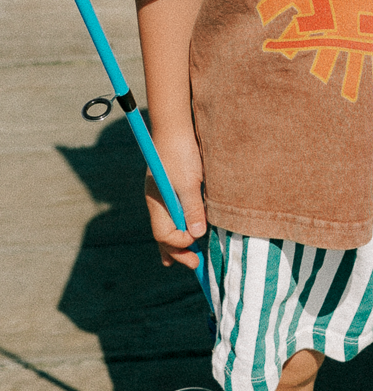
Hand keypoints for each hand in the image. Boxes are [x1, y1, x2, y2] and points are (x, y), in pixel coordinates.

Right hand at [145, 128, 206, 270]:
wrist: (174, 126)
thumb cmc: (181, 153)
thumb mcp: (189, 182)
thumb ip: (192, 208)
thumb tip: (197, 235)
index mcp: (157, 203)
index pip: (165, 234)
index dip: (181, 243)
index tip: (197, 243)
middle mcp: (157, 202)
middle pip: (163, 234)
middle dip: (177, 251)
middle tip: (194, 265)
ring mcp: (162, 194)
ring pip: (166, 225)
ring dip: (174, 244)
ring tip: (177, 261)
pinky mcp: (171, 187)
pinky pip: (171, 214)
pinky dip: (177, 227)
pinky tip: (183, 232)